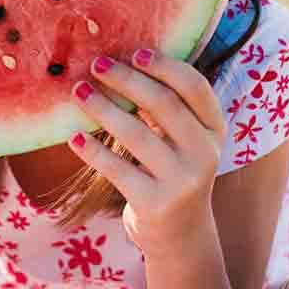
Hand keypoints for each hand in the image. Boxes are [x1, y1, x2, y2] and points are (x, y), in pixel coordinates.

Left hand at [67, 49, 226, 257]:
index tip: (134, 53)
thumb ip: (167, 109)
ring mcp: (182, 181)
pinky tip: (75, 137)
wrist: (181, 235)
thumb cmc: (173, 173)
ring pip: (136, 134)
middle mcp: (205, 154)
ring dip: (103, 108)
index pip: (195, 87)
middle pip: (163, 104)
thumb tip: (122, 63)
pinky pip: (117, 169)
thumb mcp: (184, 141)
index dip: (165, 66)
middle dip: (127, 80)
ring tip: (79, 91)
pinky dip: (93, 151)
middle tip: (97, 64)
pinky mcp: (155, 203)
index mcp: (214, 130)